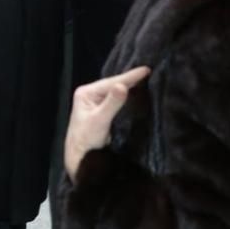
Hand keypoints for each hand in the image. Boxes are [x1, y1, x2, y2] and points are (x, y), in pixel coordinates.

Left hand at [64, 66, 150, 182]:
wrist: (80, 158)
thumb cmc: (87, 139)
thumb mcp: (100, 120)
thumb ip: (111, 103)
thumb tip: (122, 86)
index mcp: (86, 93)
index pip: (111, 82)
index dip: (130, 76)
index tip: (146, 70)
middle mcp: (90, 94)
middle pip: (113, 84)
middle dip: (130, 79)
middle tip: (149, 72)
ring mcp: (95, 102)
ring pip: (115, 91)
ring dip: (129, 86)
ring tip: (145, 79)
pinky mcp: (101, 111)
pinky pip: (116, 99)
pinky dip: (126, 95)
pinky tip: (136, 92)